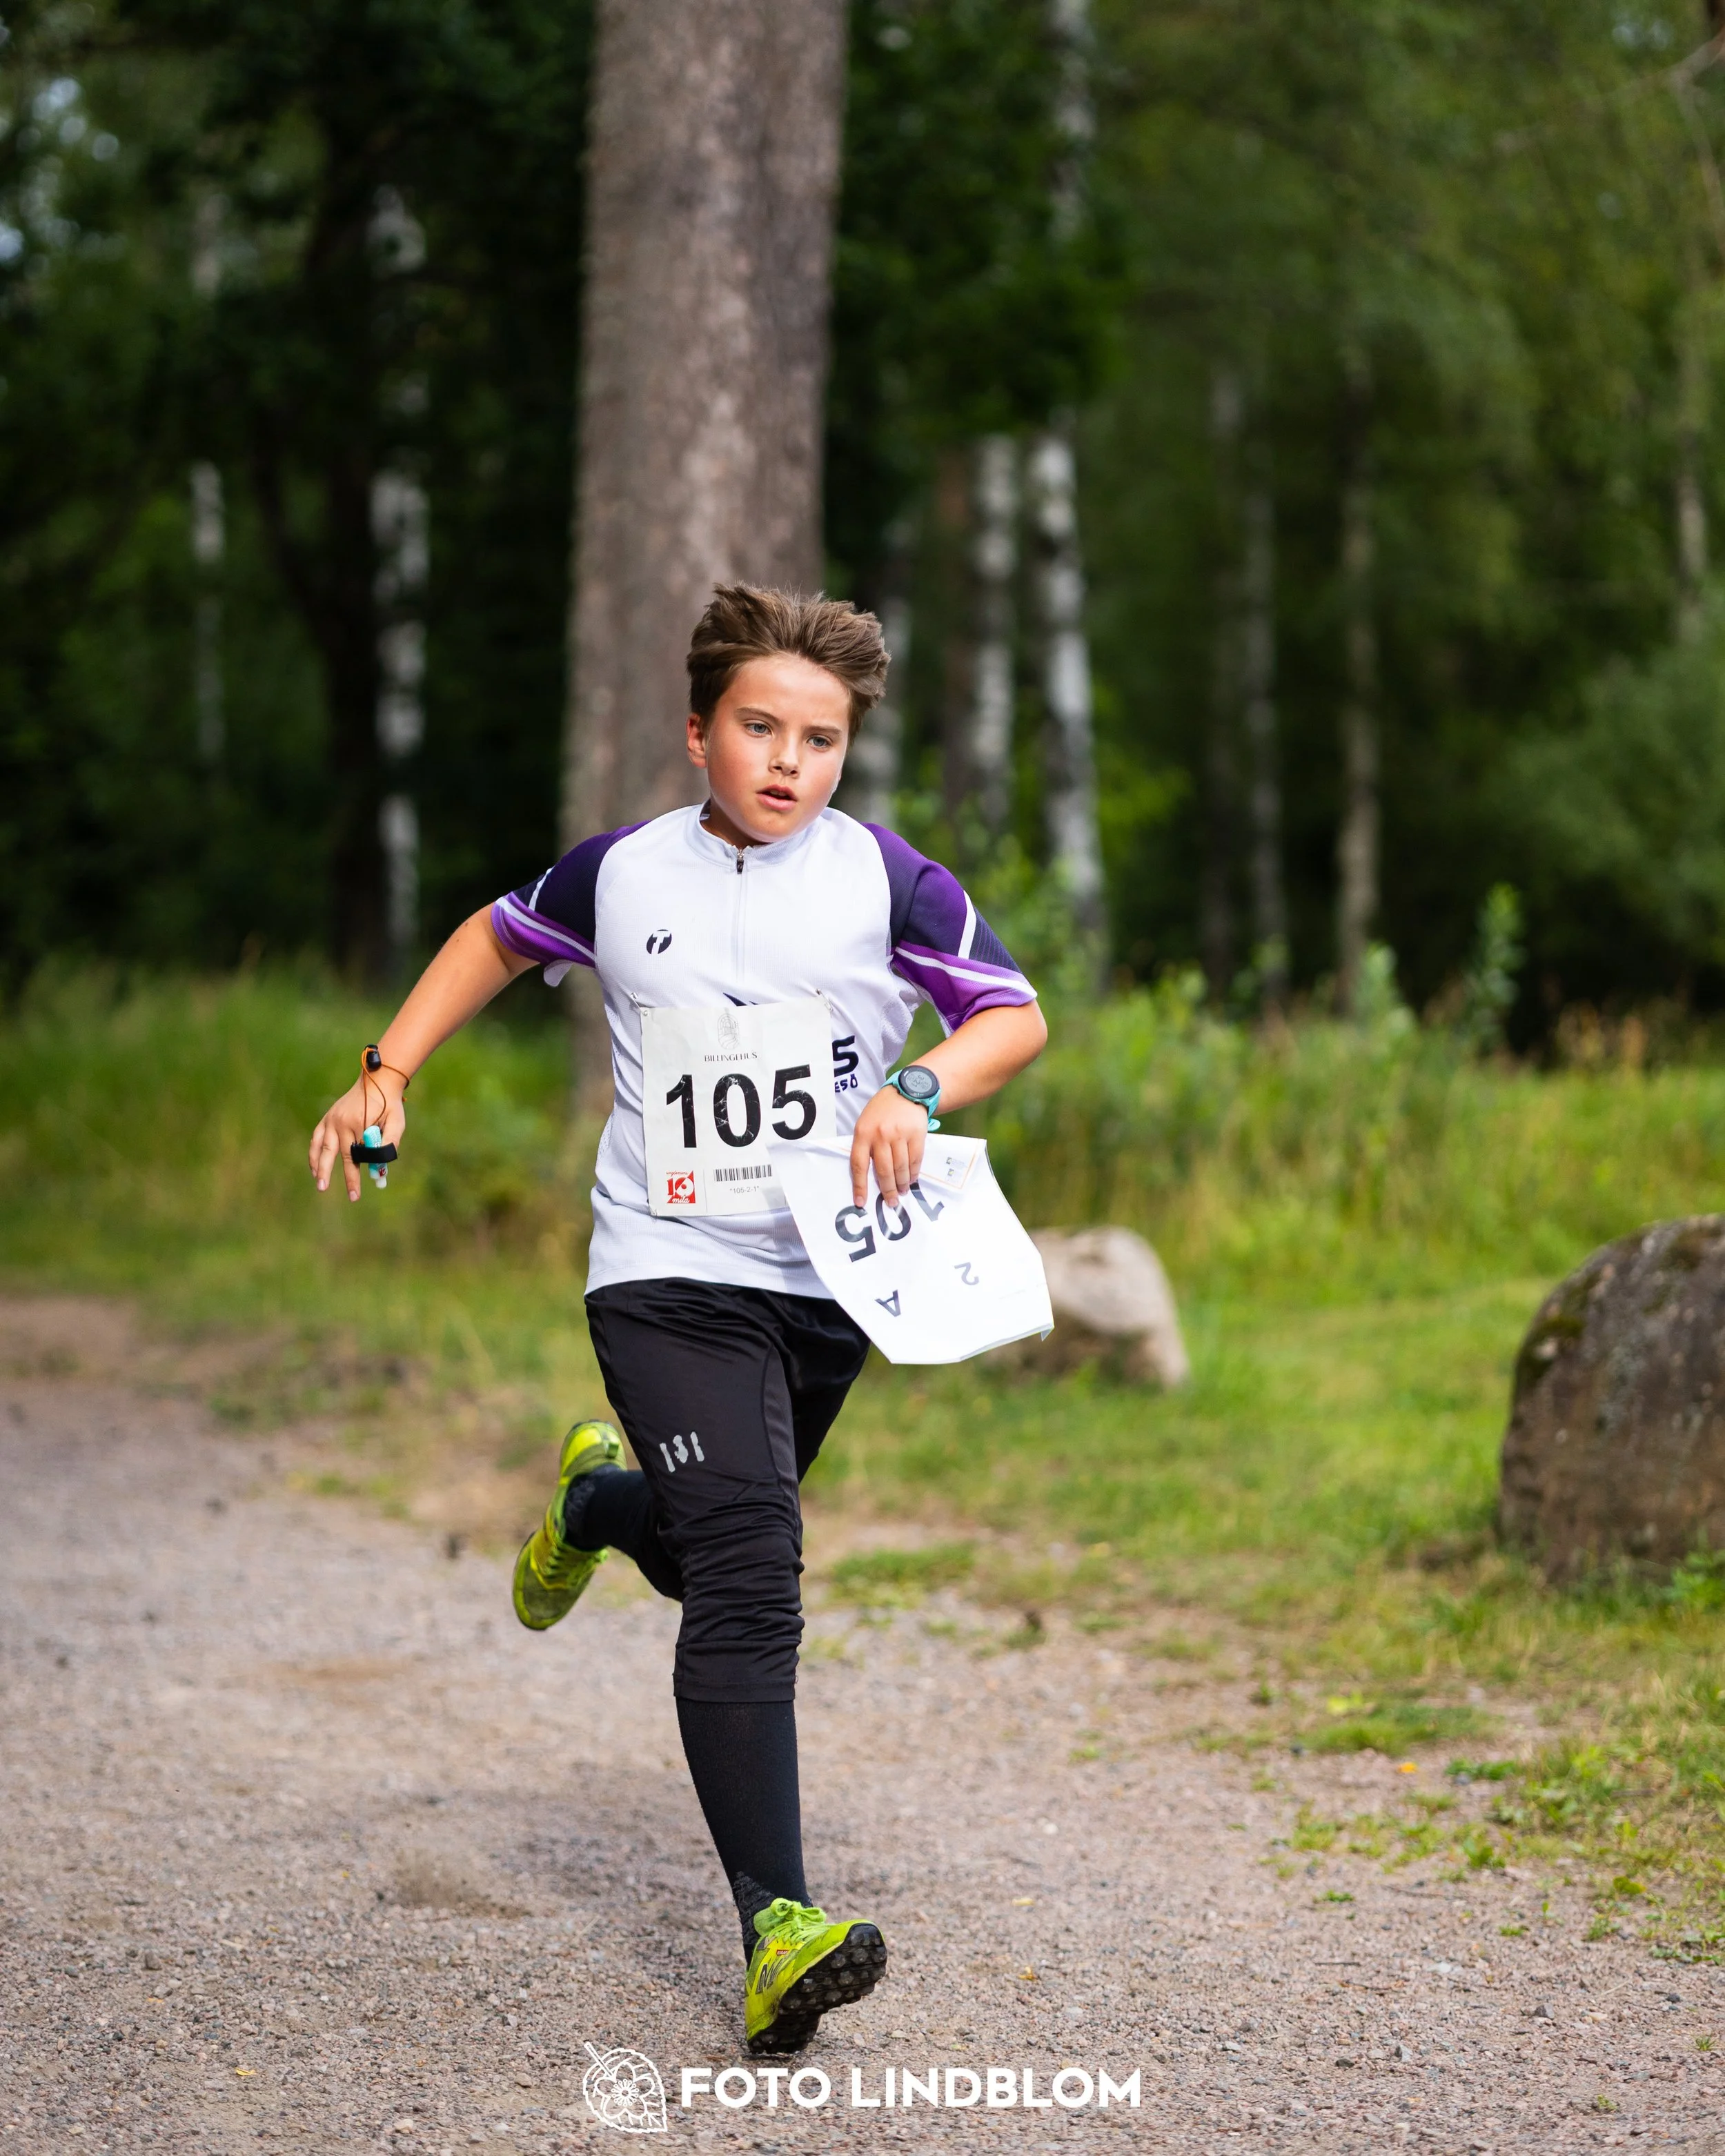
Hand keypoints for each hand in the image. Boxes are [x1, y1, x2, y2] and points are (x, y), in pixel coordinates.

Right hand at [308, 1069, 407, 1201]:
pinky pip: (317, 1137)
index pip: (356, 1156)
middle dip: (331, 1174)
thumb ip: (390, 1142)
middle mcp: (341, 1121)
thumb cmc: (389, 1105)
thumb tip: (381, 1165)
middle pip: (335, 1153)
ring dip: (319, 1166)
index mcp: (358, 1123)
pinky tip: (314, 1167)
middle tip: (326, 1190)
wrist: (377, 1081)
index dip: (354, 1177)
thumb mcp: (396, 1122)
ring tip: (319, 1183)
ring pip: (322, 1147)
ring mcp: (331, 1119)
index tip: (354, 1195)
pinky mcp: (327, 1117)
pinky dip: (314, 1152)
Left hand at [849, 1086, 930, 1208]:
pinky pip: (915, 1160)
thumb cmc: (882, 1111)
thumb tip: (868, 1176)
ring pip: (900, 1168)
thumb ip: (865, 1146)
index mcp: (863, 1133)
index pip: (858, 1165)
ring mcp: (899, 1134)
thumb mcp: (865, 1124)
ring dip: (902, 1184)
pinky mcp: (916, 1135)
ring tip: (902, 1191)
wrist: (906, 1091)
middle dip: (887, 1190)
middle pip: (883, 1171)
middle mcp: (880, 1135)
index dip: (860, 1186)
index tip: (861, 1202)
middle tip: (890, 1202)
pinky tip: (911, 1179)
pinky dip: (913, 1173)